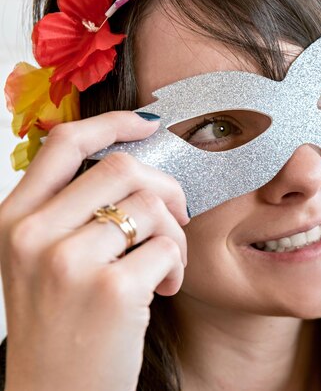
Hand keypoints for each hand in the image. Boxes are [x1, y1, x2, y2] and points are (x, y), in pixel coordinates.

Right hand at [0, 111, 189, 390]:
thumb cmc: (60, 324)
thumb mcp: (40, 260)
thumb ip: (69, 210)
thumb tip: (132, 164)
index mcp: (13, 219)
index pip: (64, 143)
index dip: (112, 123)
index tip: (149, 124)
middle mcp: (33, 234)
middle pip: (124, 168)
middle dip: (165, 189)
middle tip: (175, 219)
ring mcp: (69, 262)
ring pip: (153, 206)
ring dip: (175, 235)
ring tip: (165, 266)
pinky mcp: (112, 290)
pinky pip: (169, 246)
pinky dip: (178, 266)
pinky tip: (163, 290)